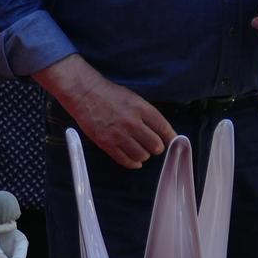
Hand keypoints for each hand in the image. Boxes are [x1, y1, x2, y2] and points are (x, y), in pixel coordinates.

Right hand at [50, 64, 176, 169]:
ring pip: (142, 155)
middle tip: (153, 145)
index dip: (171, 138)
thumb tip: (162, 131)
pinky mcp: (107, 144)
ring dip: (145, 155)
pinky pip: (126, 161)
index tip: (172, 142)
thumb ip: (148, 114)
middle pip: (155, 145)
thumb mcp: (134, 98)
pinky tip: (134, 160)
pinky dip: (133, 163)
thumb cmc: (110, 94)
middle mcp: (132, 123)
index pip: (164, 128)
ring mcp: (119, 135)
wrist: (85, 94)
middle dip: (157, 147)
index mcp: (141, 109)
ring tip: (142, 151)